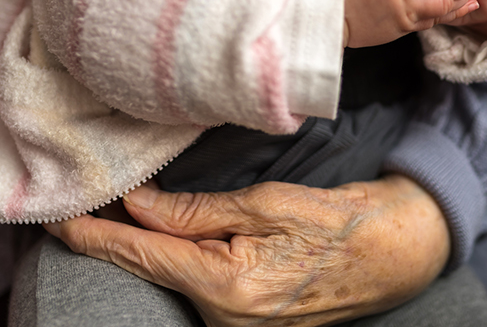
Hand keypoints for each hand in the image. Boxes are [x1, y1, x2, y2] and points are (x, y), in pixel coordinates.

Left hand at [45, 175, 449, 326]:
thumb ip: (201, 211)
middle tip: (94, 200)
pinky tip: (176, 238)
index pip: (144, 255)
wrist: (399, 253)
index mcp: (230, 288)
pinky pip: (200, 288)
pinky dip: (182, 260)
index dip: (96, 234)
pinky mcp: (251, 323)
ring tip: (136, 211)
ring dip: (155, 246)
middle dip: (122, 235)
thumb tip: (141, 205)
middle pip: (154, 269)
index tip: (60, 217)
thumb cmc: (344, 222)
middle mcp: (228, 320)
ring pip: (176, 279)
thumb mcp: (271, 203)